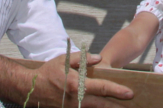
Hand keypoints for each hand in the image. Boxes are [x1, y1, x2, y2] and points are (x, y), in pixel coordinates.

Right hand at [0, 52, 133, 107]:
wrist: (31, 88)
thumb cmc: (48, 72)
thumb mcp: (64, 60)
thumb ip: (83, 59)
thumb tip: (99, 59)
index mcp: (77, 84)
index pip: (102, 88)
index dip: (117, 91)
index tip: (130, 93)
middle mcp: (76, 99)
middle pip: (102, 104)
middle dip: (118, 105)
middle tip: (132, 105)